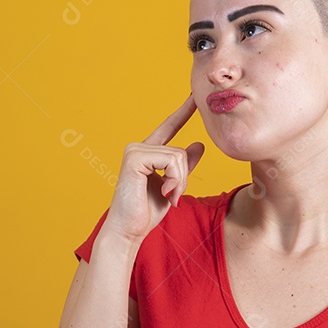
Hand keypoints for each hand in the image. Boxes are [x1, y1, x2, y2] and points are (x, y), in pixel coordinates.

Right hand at [104, 95, 204, 243]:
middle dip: (183, 178)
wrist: (129, 230)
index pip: (169, 127)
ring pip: (177, 156)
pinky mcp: (134, 158)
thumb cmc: (146, 212)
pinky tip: (165, 192)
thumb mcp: (172, 186)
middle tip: (174, 196)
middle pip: (180, 152)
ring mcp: (135, 150)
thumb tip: (198, 144)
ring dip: (180, 182)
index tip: (195, 97)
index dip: (183, 112)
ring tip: (169, 196)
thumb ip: (183, 166)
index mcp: (146, 153)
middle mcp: (138, 147)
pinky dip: (174, 180)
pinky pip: (171, 161)